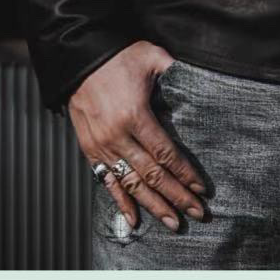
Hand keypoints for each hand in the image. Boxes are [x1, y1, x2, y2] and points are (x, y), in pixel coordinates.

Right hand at [68, 40, 207, 230]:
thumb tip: (200, 79)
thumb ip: (175, 70)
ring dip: (153, 205)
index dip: (184, 174)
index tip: (201, 189)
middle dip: (176, 196)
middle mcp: (118, 135)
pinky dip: (120, 201)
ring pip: (131, 184)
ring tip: (173, 223)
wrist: (78, 57)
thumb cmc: (118, 56)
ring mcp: (102, 145)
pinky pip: (106, 180)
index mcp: (136, 115)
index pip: (165, 153)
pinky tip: (134, 219)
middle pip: (152, 175)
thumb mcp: (152, 56)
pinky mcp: (89, 148)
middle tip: (197, 214)